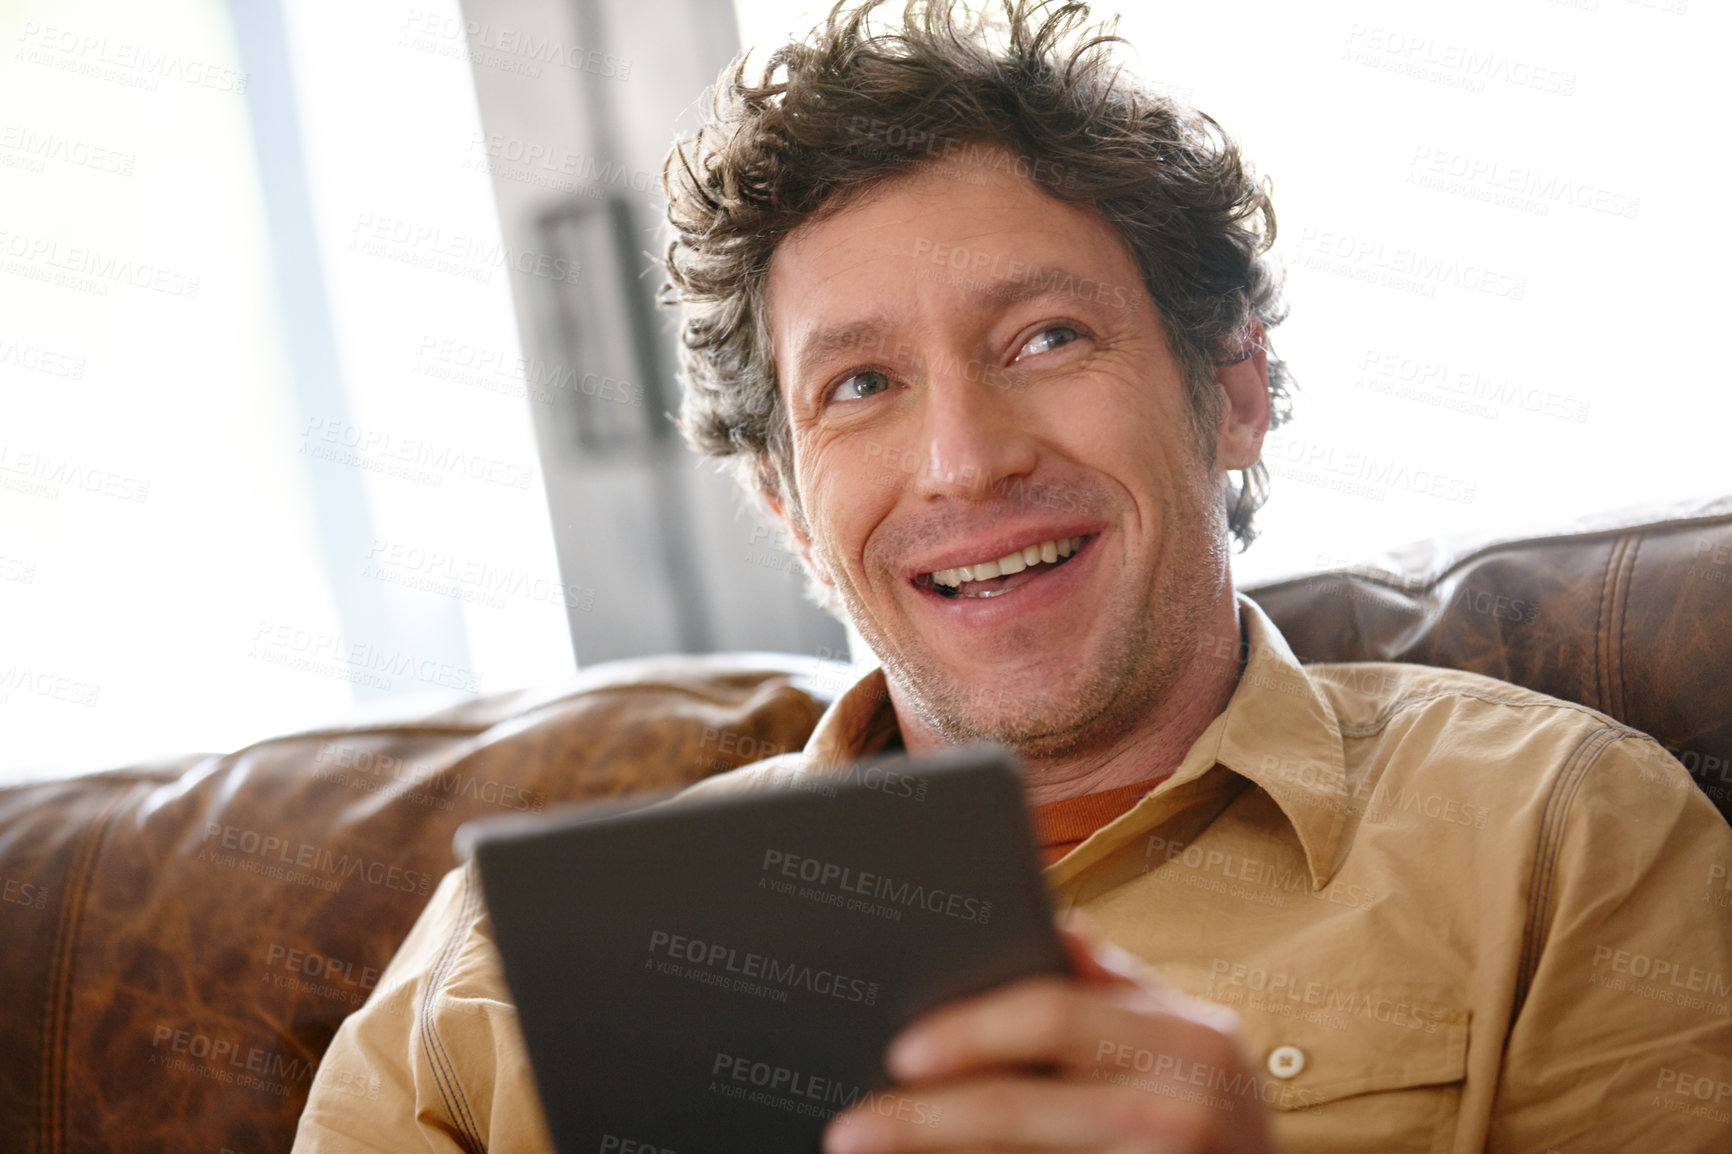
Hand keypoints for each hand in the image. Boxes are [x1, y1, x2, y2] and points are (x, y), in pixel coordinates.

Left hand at [822, 917, 1277, 1153]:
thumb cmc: (1212, 1116)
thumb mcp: (1185, 1042)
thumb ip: (1114, 988)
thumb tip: (1054, 921)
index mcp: (1189, 1036)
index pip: (1053, 1014)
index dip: (968, 1031)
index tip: (898, 1052)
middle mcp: (1188, 1103)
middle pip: (1017, 1106)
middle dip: (923, 1120)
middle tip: (851, 1129)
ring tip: (870, 1152)